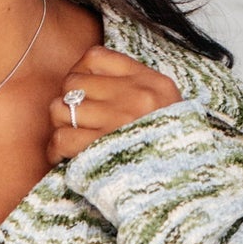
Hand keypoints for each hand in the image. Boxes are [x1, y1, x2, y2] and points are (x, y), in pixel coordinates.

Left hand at [48, 44, 180, 162]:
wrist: (187, 186)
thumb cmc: (173, 149)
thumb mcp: (168, 107)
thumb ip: (138, 89)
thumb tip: (93, 82)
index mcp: (150, 81)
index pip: (95, 57)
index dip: (79, 72)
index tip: (83, 92)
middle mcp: (134, 96)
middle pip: (73, 82)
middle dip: (67, 101)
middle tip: (75, 120)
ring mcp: (118, 122)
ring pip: (61, 108)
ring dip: (60, 125)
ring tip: (70, 138)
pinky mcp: (102, 148)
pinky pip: (61, 138)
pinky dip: (55, 148)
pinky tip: (62, 156)